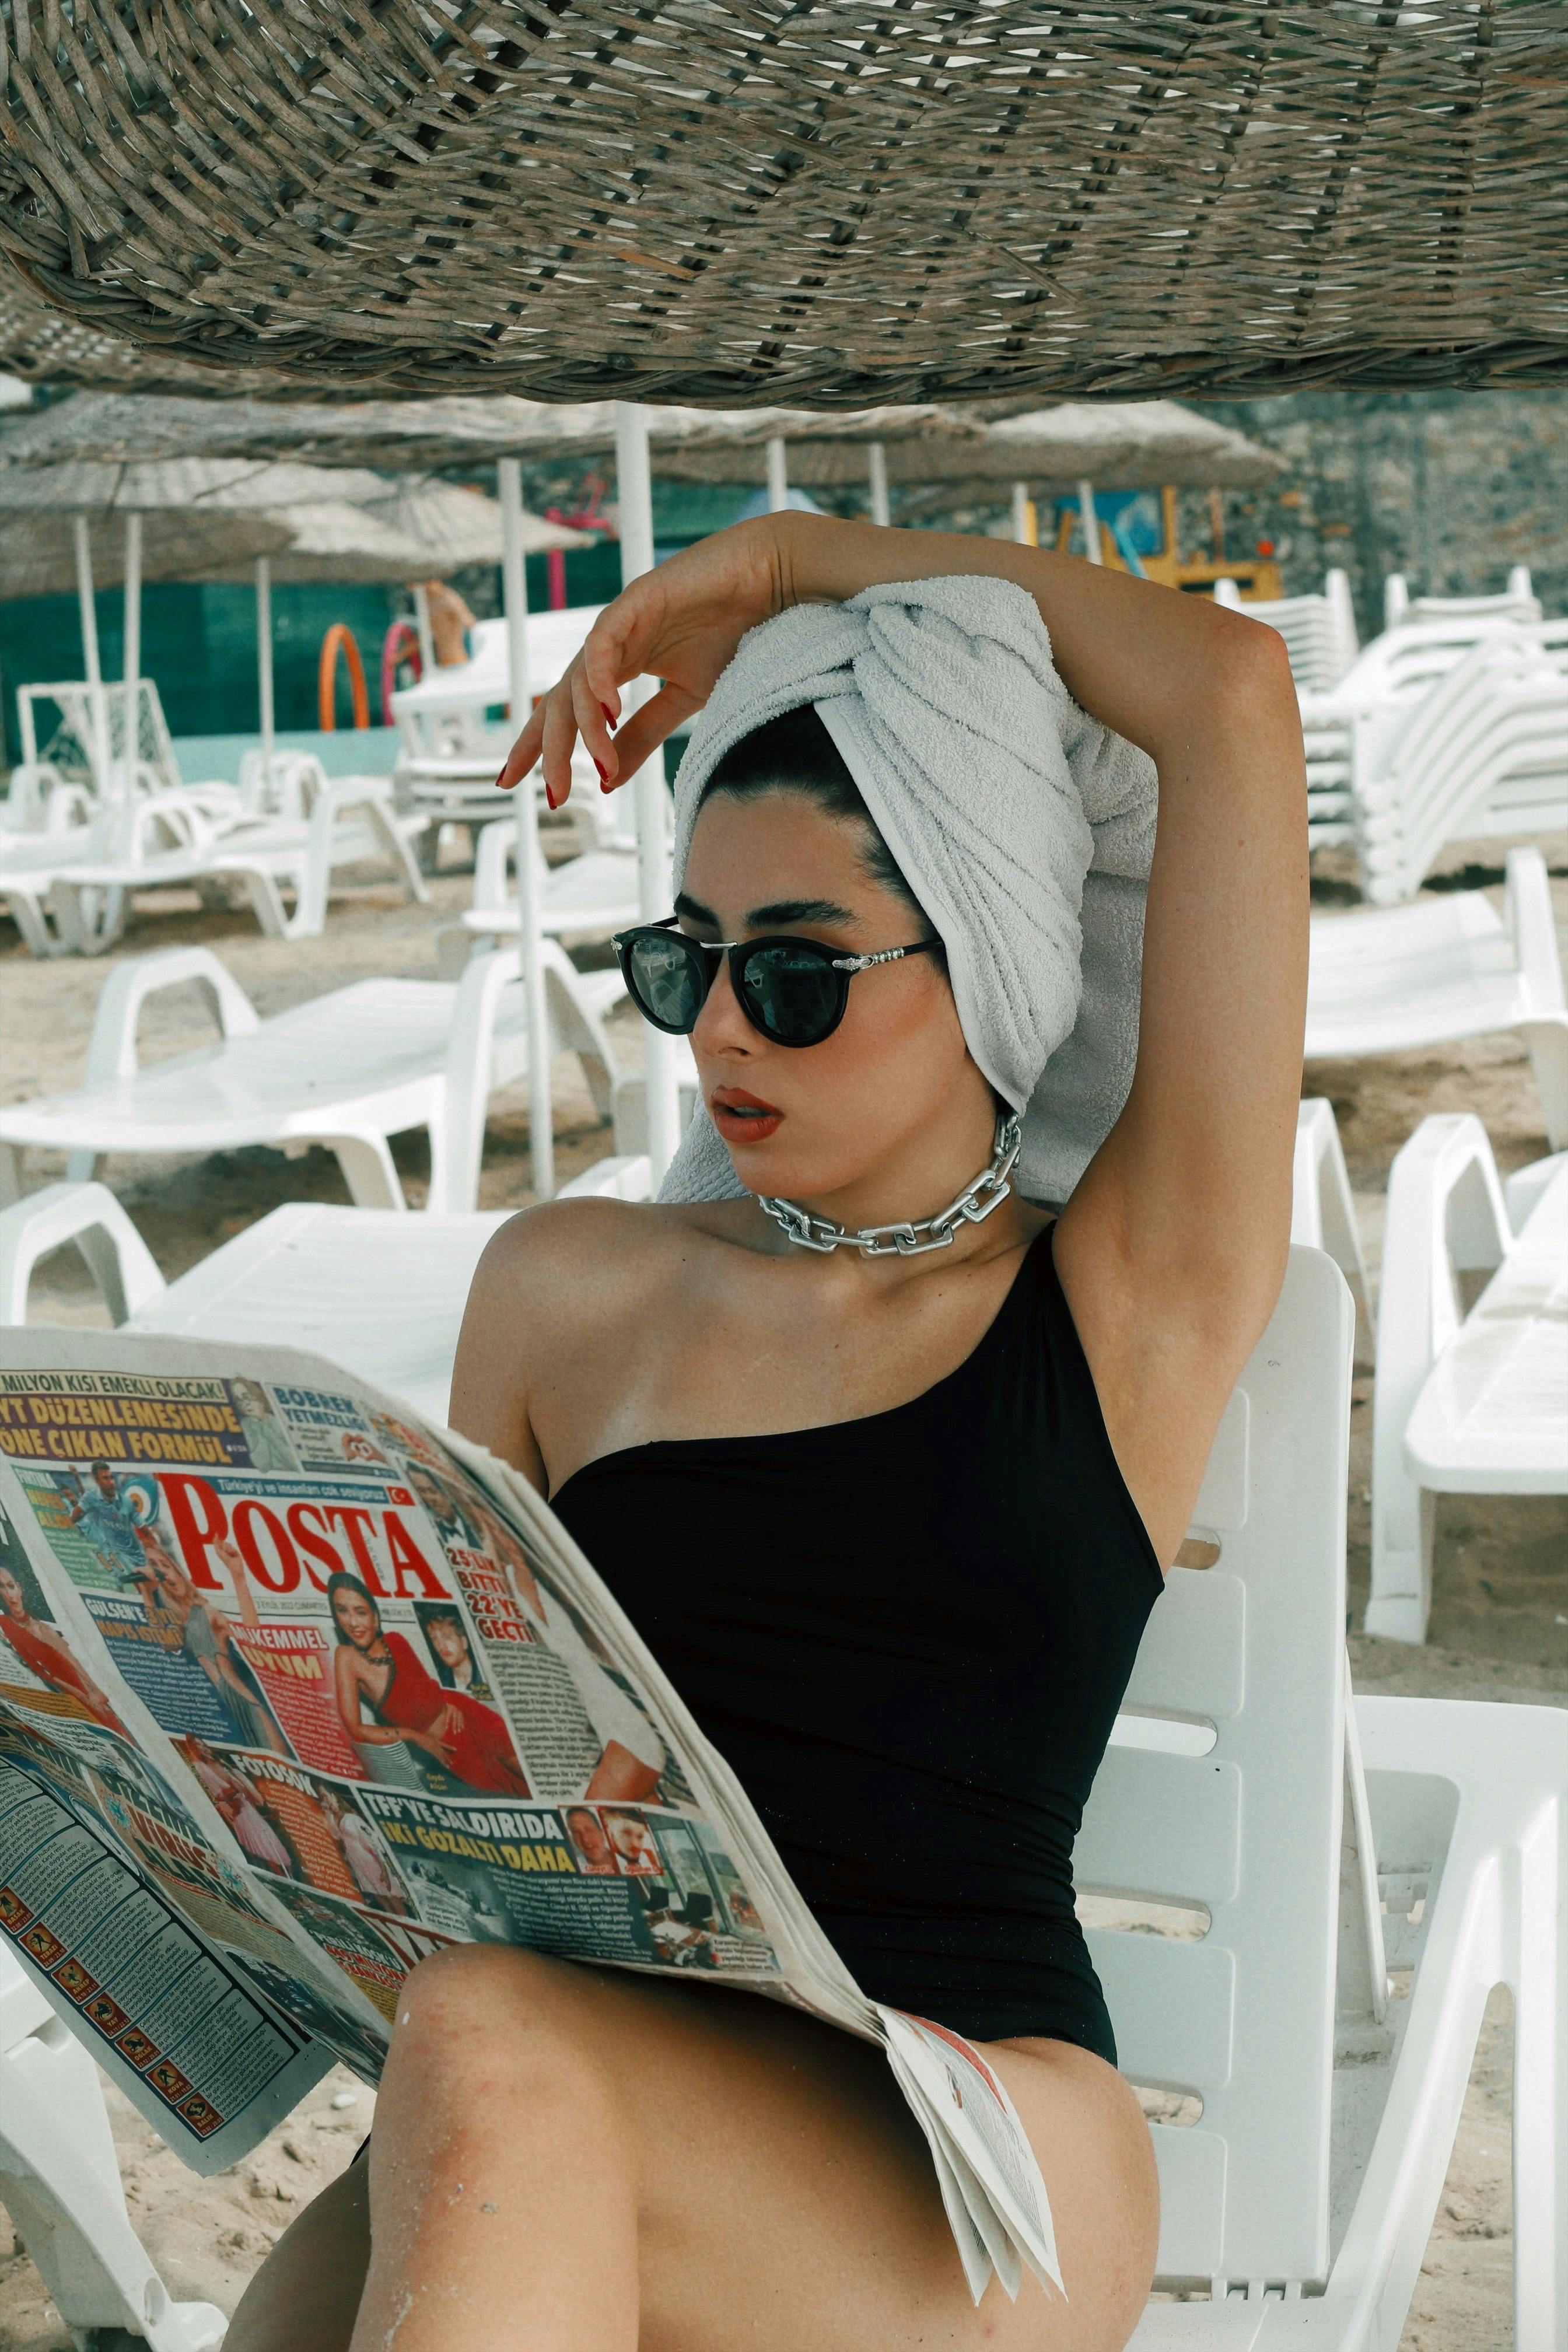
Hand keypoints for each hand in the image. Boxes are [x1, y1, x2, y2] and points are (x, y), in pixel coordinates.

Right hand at [413, 1727, 456, 1763]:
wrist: (417, 1736)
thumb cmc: (419, 1736)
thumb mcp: (426, 1736)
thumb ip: (428, 1739)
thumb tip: (429, 1741)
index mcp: (436, 1741)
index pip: (445, 1744)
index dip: (450, 1747)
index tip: (455, 1749)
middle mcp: (436, 1744)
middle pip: (443, 1752)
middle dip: (447, 1758)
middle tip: (452, 1763)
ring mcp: (434, 1747)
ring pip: (441, 1755)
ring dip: (445, 1761)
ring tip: (448, 1766)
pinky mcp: (431, 1750)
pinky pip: (437, 1756)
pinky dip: (440, 1760)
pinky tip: (442, 1763)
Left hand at [495, 514, 801, 807]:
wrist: (772, 583)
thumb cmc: (736, 633)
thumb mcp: (684, 700)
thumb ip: (644, 734)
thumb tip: (606, 780)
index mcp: (617, 667)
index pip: (565, 711)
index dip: (539, 746)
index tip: (512, 782)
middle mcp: (610, 646)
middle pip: (558, 702)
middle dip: (548, 749)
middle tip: (553, 795)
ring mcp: (619, 622)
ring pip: (578, 682)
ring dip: (587, 730)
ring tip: (601, 766)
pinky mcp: (636, 599)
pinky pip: (602, 643)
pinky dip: (599, 678)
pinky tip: (606, 712)